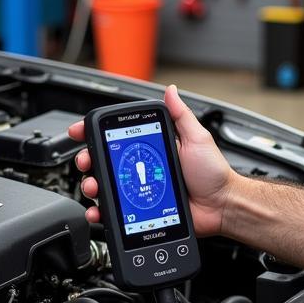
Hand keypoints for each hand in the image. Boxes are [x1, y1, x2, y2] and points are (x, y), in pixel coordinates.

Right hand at [68, 84, 233, 236]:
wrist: (222, 206)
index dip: (96, 134)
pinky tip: (99, 210)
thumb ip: (181, 116)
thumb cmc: (213, 173)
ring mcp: (141, 190)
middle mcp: (143, 169)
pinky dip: (101, 212)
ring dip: (92, 185)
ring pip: (106, 187)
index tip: (81, 130)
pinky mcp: (141, 211)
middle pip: (105, 162)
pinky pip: (116, 212)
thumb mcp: (197, 138)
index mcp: (152, 149)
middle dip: (88, 160)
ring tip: (93, 186)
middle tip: (86, 161)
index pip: (118, 138)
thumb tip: (170, 90)